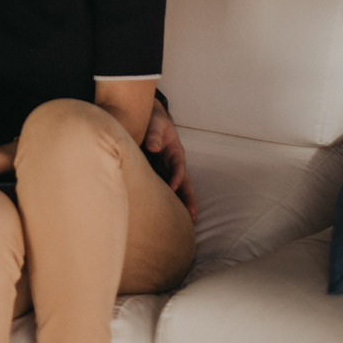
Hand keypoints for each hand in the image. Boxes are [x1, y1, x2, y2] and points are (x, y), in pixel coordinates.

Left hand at [144, 100, 197, 223]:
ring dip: (181, 204)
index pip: (178, 167)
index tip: (173, 188)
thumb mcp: (155, 124)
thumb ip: (154, 134)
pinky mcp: (159, 173)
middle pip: (184, 183)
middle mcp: (174, 163)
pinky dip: (168, 199)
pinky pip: (165, 188)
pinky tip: (166, 213)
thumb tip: (153, 147)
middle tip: (193, 217)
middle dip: (189, 199)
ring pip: (178, 189)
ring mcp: (168, 170)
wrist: (149, 119)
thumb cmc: (154, 121)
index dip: (177, 177)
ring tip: (186, 223)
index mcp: (175, 152)